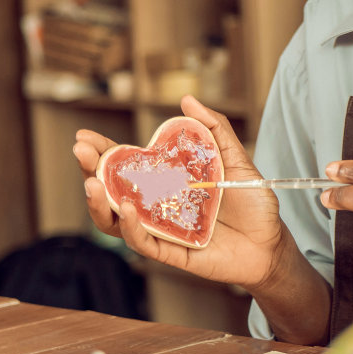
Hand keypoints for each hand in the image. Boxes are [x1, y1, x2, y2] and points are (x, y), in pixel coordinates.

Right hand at [74, 95, 289, 290]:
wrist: (272, 241)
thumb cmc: (252, 202)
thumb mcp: (234, 160)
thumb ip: (214, 130)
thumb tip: (187, 100)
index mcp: (165, 183)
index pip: (125, 167)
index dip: (103, 152)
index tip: (83, 136)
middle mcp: (156, 207)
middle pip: (112, 191)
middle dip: (91, 170)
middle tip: (80, 151)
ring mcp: (161, 231)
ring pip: (117, 221)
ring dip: (101, 203)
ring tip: (93, 182)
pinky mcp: (172, 253)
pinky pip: (144, 244)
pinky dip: (132, 228)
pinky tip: (127, 209)